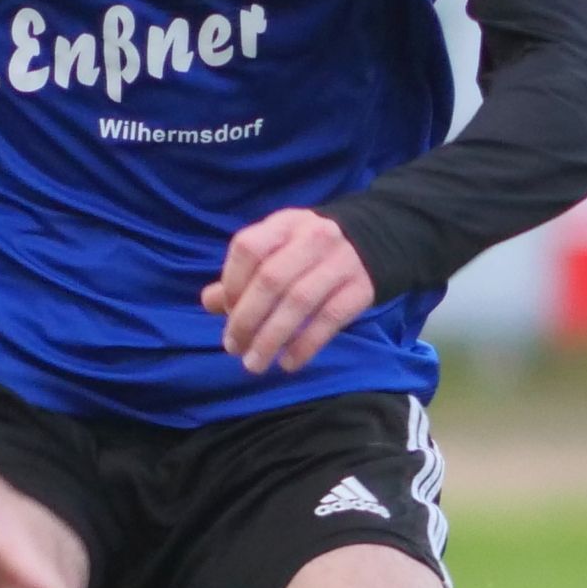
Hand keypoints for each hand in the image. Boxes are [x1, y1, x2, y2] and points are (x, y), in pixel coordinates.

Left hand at [202, 207, 376, 374]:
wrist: (377, 240)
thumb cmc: (311, 252)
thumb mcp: (278, 251)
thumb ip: (242, 275)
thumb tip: (209, 302)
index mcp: (285, 224)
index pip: (248, 248)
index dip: (232, 283)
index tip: (226, 312)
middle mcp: (313, 237)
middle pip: (271, 279)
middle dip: (246, 319)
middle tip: (234, 348)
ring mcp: (340, 261)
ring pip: (299, 302)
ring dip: (271, 338)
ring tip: (254, 363)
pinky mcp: (361, 288)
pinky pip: (328, 320)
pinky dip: (305, 345)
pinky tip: (288, 363)